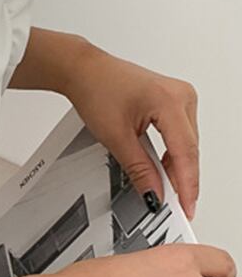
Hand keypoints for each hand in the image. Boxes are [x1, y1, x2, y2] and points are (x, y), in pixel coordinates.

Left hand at [63, 44, 199, 218]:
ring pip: (186, 142)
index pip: (186, 152)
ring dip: (178, 166)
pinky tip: (164, 169)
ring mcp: (180, 96)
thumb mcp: (115, 137)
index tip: (187, 206)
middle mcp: (182, 96)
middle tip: (177, 206)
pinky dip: (172, 153)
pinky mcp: (173, 100)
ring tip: (168, 191)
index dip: (187, 184)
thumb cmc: (97, 90)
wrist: (86, 71)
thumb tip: (153, 191)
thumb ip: (138, 168)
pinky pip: (180, 133)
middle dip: (183, 178)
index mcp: (171, 101)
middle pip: (190, 148)